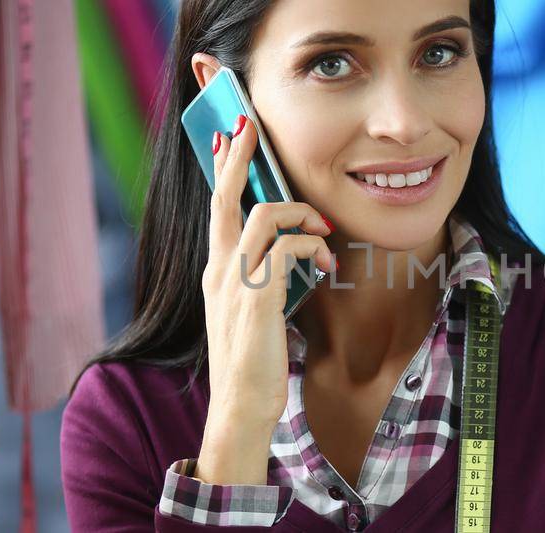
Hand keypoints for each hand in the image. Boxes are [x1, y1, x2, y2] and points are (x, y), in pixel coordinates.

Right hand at [195, 115, 334, 484]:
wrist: (241, 406)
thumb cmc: (254, 364)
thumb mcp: (255, 312)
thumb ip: (265, 279)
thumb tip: (292, 251)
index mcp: (217, 273)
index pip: (217, 210)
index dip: (223, 170)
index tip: (228, 136)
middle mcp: (219, 271)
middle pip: (224, 199)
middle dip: (237, 159)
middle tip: (247, 127)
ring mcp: (234, 283)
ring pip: (262, 216)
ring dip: (299, 214)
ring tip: (324, 232)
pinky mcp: (256, 297)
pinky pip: (285, 248)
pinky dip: (310, 246)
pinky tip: (327, 262)